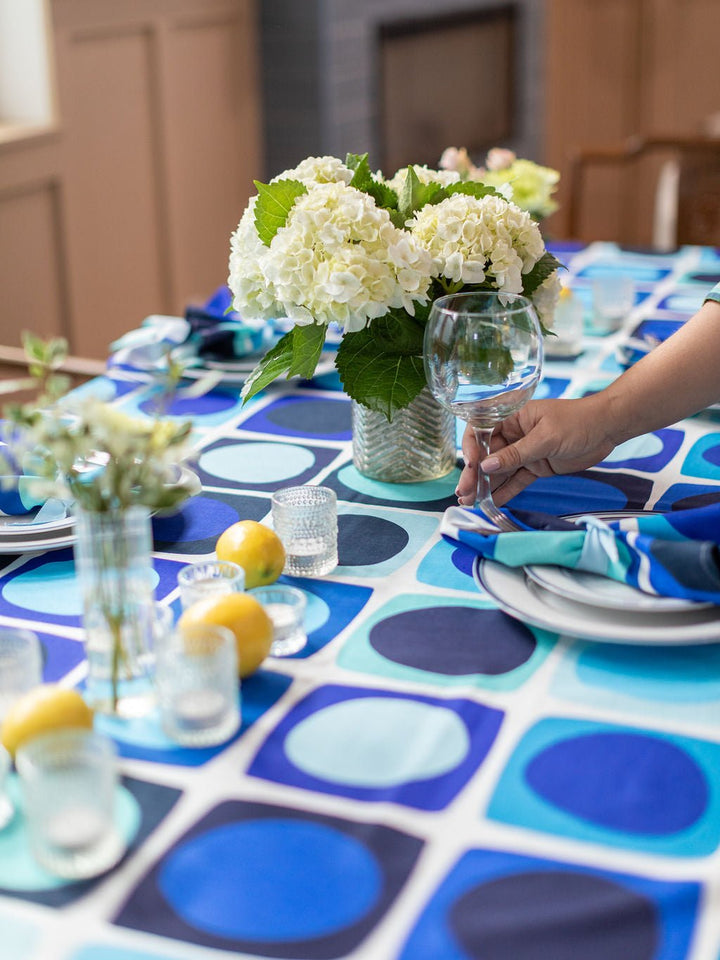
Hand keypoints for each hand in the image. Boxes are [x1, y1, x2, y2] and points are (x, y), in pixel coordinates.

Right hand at [456, 396, 617, 505]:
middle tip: (464, 493)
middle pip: (487, 455)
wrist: (608, 428)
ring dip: (486, 486)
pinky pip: (516, 480)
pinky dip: (505, 491)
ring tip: (470, 502)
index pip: (482, 430)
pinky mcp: (536, 466)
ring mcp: (525, 451)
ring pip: (500, 470)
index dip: (473, 448)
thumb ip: (516, 454)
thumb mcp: (546, 437)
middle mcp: (514, 434)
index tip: (473, 466)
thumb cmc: (578, 422)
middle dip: (475, 474)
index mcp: (512, 417)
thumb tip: (486, 466)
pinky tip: (491, 503)